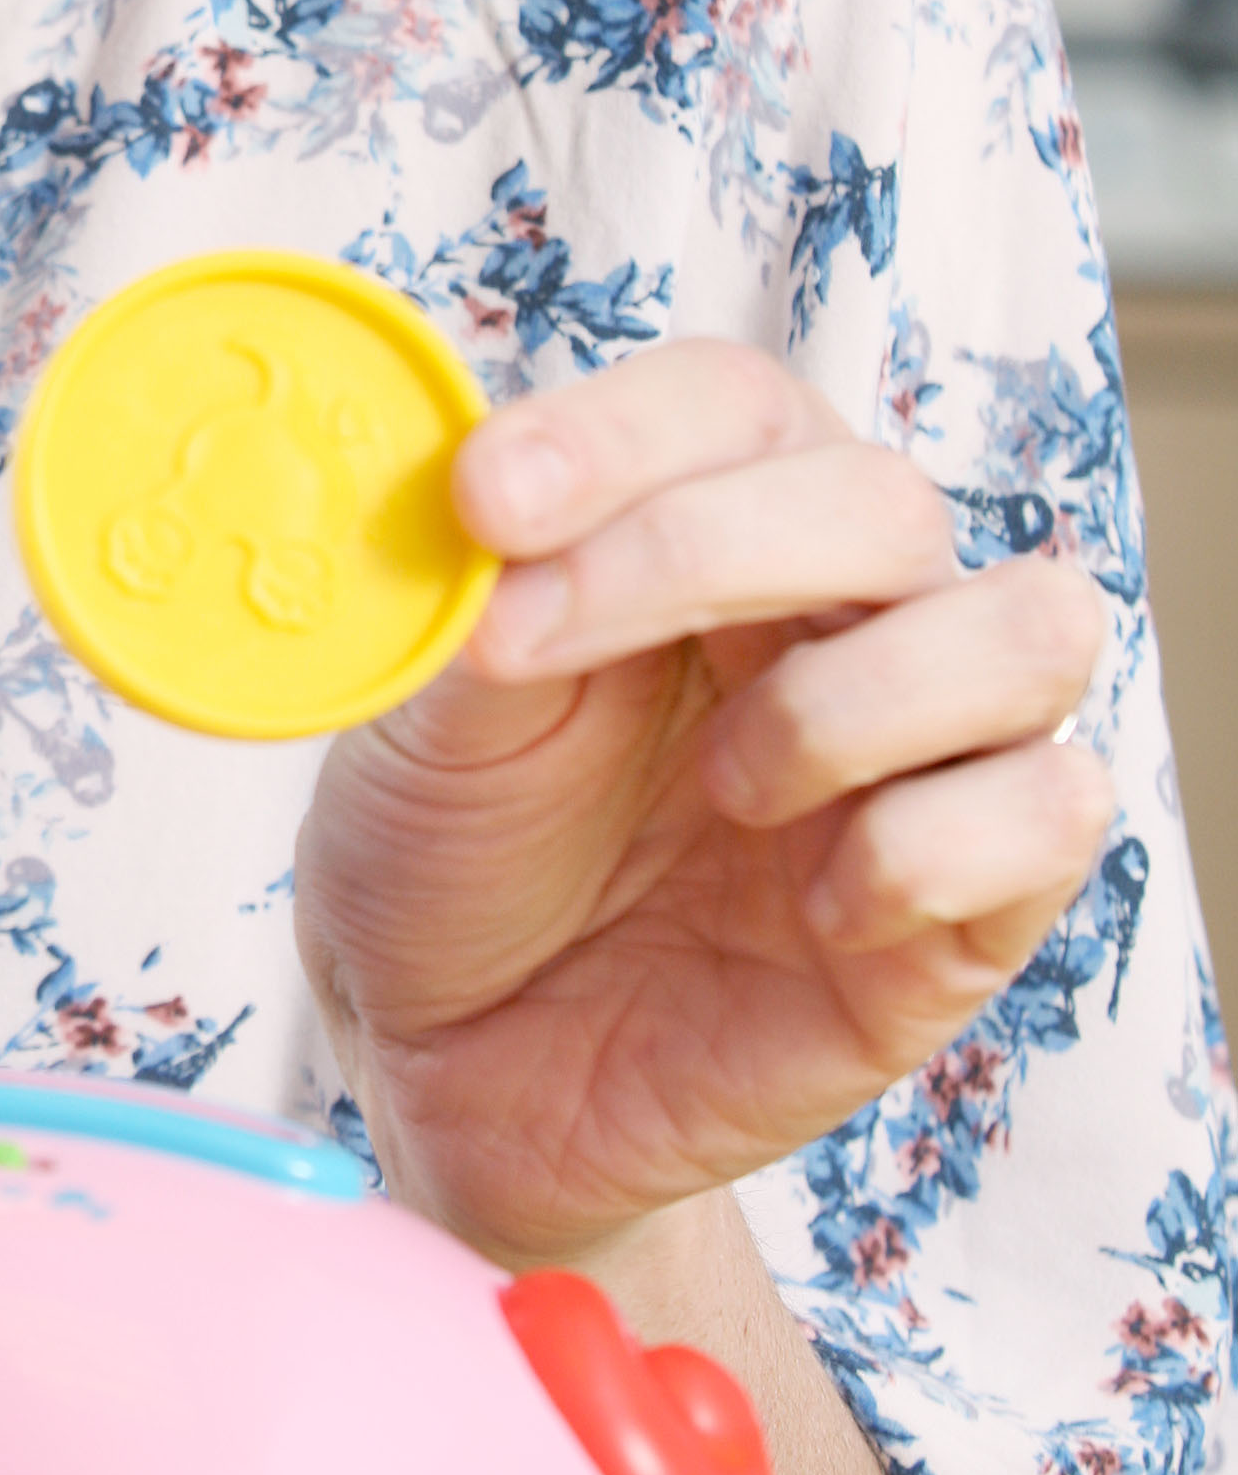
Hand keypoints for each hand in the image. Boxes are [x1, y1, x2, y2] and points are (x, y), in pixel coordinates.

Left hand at [293, 341, 1113, 1270]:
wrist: (455, 1071)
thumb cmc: (450, 856)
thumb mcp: (421, 717)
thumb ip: (466, 599)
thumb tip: (474, 500)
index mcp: (710, 524)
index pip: (731, 404)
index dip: (618, 434)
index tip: (486, 500)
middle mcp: (844, 614)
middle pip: (880, 497)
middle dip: (697, 549)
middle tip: (527, 646)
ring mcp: (927, 759)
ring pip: (1032, 629)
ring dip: (851, 699)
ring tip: (722, 786)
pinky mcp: (975, 911)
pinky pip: (1053, 811)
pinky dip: (926, 849)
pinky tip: (812, 905)